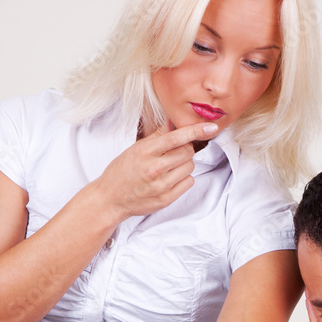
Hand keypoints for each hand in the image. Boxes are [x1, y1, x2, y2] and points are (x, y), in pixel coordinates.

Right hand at [94, 120, 217, 221]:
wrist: (111, 198)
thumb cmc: (121, 172)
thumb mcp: (135, 149)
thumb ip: (156, 136)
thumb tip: (173, 122)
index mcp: (146, 152)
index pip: (176, 137)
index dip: (195, 130)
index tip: (210, 127)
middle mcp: (155, 168)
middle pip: (187, 152)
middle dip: (184, 149)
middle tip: (172, 153)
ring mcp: (162, 185)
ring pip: (190, 167)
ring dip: (184, 164)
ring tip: (168, 167)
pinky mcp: (167, 199)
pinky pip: (189, 182)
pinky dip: (183, 178)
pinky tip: (170, 178)